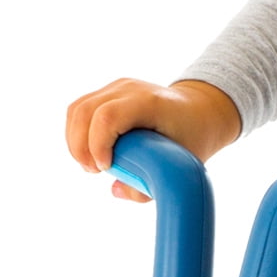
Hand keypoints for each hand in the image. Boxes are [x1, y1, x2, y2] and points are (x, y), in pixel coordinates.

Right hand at [64, 77, 242, 200]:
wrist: (201, 110)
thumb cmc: (193, 137)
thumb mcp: (180, 165)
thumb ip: (150, 184)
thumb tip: (116, 190)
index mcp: (150, 102)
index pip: (108, 117)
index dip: (97, 145)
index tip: (104, 169)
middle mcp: (130, 89)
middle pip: (85, 111)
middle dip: (80, 147)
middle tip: (93, 172)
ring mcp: (117, 87)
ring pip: (77, 109)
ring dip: (75, 141)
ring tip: (90, 165)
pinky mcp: (109, 92)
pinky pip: (80, 109)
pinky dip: (77, 133)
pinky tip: (88, 153)